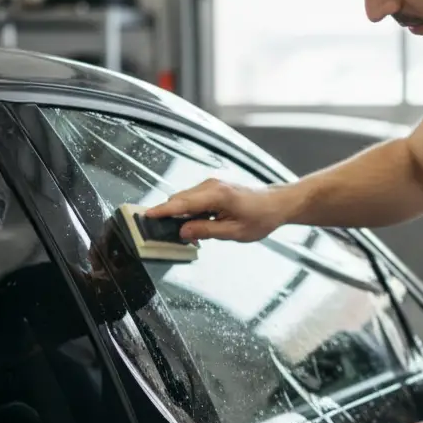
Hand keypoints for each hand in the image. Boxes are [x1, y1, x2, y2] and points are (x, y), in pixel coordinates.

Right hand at [146, 178, 287, 243]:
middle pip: (179, 200)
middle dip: (172, 218)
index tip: (146, 216)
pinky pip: (193, 200)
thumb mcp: (234, 232)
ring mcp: (211, 185)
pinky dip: (191, 212)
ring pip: (185, 200)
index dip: (163, 211)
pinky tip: (200, 225)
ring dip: (183, 217)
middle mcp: (210, 186)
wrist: (276, 203)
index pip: (182, 203)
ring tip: (195, 235)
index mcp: (217, 195)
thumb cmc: (261, 217)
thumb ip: (206, 231)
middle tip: (175, 238)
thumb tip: (183, 232)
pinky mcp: (212, 188)